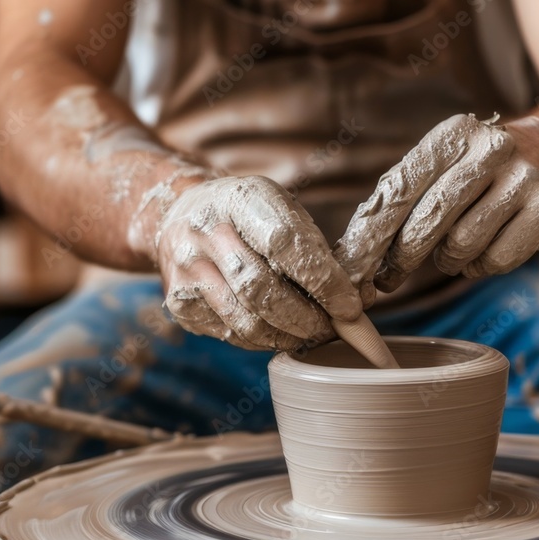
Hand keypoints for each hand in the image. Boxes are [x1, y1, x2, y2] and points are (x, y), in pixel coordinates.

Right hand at [136, 176, 362, 350]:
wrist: (180, 215)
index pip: (285, 245)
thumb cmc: (249, 214)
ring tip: (313, 333)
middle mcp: (206, 232)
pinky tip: (282, 332)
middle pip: (262, 290)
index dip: (323, 281)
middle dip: (308, 318)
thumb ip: (316, 249)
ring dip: (289, 336)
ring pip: (247, 321)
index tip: (350, 306)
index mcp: (240, 198)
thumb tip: (359, 298)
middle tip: (333, 327)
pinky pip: (232, 335)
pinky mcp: (179, 304)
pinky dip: (265, 340)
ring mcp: (187, 271)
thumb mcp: (282, 208)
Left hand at [334, 114, 538, 301]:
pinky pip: (495, 260)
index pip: (402, 188)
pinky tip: (481, 253)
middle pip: (429, 219)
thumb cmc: (479, 172)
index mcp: (453, 134)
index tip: (355, 267)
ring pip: (461, 245)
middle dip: (403, 255)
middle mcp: (490, 149)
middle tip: (390, 276)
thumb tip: (357, 256)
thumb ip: (403, 200)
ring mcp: (524, 177)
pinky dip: (479, 267)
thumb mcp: (442, 166)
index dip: (374, 233)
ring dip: (447, 259)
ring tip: (450, 251)